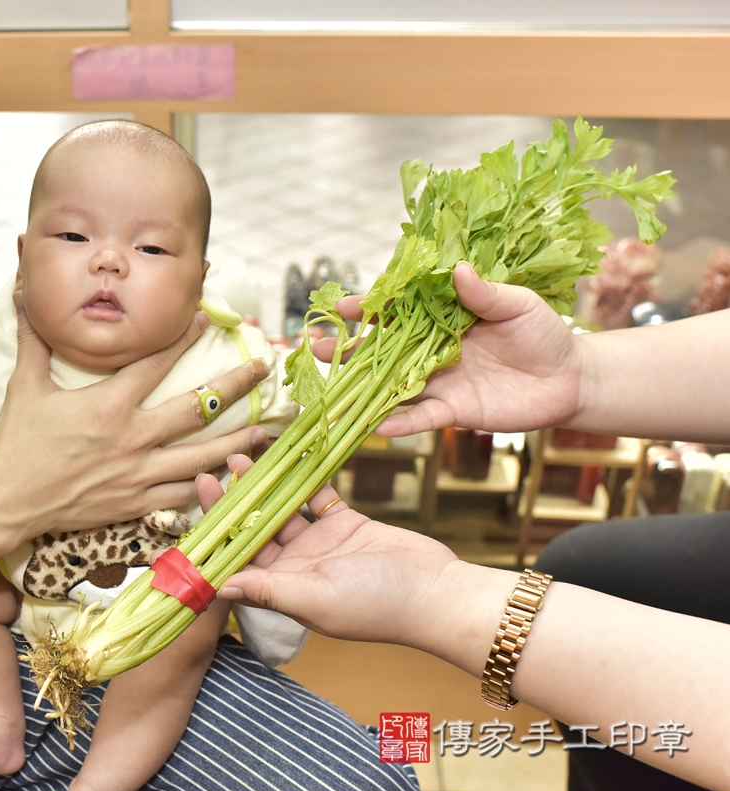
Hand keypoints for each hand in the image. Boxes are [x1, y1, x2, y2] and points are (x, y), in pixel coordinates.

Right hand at [0, 291, 269, 536]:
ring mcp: (137, 474)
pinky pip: (182, 494)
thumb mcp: (23, 386)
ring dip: (238, 441)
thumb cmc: (15, 443)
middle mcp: (131, 438)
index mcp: (107, 405)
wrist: (7, 502)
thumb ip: (33, 340)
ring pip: (201, 456)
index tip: (207, 319)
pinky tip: (232, 476)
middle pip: (195, 408)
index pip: (155, 363)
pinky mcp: (135, 503)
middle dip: (235, 386)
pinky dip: (209, 485)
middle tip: (263, 369)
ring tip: (267, 430)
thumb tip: (23, 292)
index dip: (183, 338)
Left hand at [207, 455, 457, 646]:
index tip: (196, 510)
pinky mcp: (346, 524)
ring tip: (243, 458)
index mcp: (283, 589)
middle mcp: (297, 567)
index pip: (238, 561)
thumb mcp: (313, 597)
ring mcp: (321, 545)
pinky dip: (304, 478)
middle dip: (233, 504)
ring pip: (282, 509)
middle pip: (255, 531)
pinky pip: (318, 497)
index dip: (216, 537)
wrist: (436, 593)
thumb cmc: (375, 604)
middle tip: (212, 472)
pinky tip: (286, 456)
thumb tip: (217, 587)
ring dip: (263, 486)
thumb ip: (266, 590)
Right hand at [316, 262, 583, 436]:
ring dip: (358, 389)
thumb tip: (458, 271)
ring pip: (389, 386)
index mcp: (441, 318)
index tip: (342, 305)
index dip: (368, 307)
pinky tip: (374, 426)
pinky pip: (419, 417)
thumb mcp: (519, 305)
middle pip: (379, 350)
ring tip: (327, 391)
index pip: (396, 310)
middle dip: (346, 349)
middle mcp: (430, 350)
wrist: (570, 379)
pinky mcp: (452, 411)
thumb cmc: (544, 333)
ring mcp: (438, 381)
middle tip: (314, 346)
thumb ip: (485, 293)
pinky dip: (397, 422)